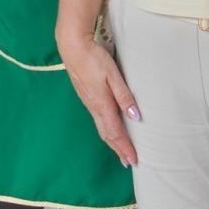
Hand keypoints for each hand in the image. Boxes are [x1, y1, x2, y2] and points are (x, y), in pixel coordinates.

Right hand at [59, 36, 138, 165]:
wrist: (72, 47)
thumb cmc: (94, 59)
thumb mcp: (113, 75)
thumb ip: (124, 96)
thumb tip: (135, 117)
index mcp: (102, 104)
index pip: (115, 132)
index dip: (124, 147)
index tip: (133, 161)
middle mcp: (94, 107)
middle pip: (107, 134)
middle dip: (118, 149)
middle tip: (128, 162)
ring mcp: (88, 102)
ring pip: (101, 128)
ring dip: (112, 141)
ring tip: (120, 150)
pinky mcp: (86, 96)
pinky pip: (97, 120)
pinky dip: (106, 130)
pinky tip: (109, 127)